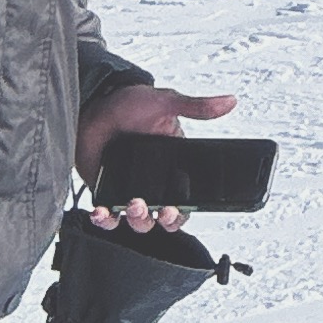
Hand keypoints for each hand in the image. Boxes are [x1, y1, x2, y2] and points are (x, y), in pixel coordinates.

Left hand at [76, 80, 238, 227]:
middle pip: (162, 217)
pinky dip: (103, 219)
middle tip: (160, 210)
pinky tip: (101, 213)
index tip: (177, 209)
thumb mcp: (166, 103)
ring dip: (137, 219)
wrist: (94, 105)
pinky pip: (106, 215)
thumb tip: (228, 102)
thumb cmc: (128, 103)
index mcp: (172, 165)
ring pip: (137, 220)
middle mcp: (151, 182)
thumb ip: (197, 107)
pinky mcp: (105, 192)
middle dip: (162, 219)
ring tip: (133, 205)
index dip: (182, 211)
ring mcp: (127, 189)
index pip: (185, 199)